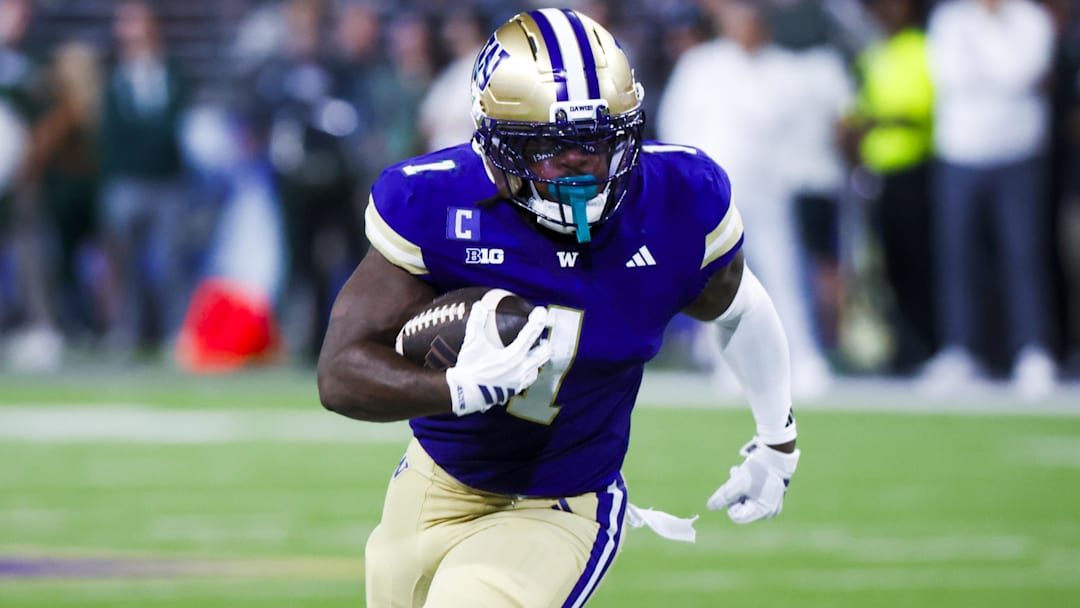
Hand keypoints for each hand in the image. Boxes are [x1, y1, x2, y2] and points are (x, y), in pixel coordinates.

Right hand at [445, 300, 551, 415]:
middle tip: (543, 337)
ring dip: (538, 359)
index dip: (538, 320)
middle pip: (543, 354)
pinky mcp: (513, 390)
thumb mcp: (472, 343)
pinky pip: (528, 380)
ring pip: (537, 368)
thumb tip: (479, 306)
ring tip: (534, 352)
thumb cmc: (469, 368)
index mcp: (513, 356)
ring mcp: (518, 381)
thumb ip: (476, 322)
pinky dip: (529, 371)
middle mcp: (520, 369)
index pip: (531, 334)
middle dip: (545, 343)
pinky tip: (522, 369)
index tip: (542, 311)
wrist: (464, 394)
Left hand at [707, 437, 799, 523]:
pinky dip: (746, 486)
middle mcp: (769, 512)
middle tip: (737, 477)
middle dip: (735, 493)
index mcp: (763, 512)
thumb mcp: (737, 482)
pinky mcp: (772, 496)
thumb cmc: (758, 469)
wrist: (775, 454)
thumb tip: (710, 506)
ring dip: (739, 488)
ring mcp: (772, 504)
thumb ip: (723, 496)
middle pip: (741, 508)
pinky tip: (745, 474)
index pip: (736, 516)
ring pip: (745, 500)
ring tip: (740, 473)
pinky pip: (754, 496)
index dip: (731, 502)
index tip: (735, 488)